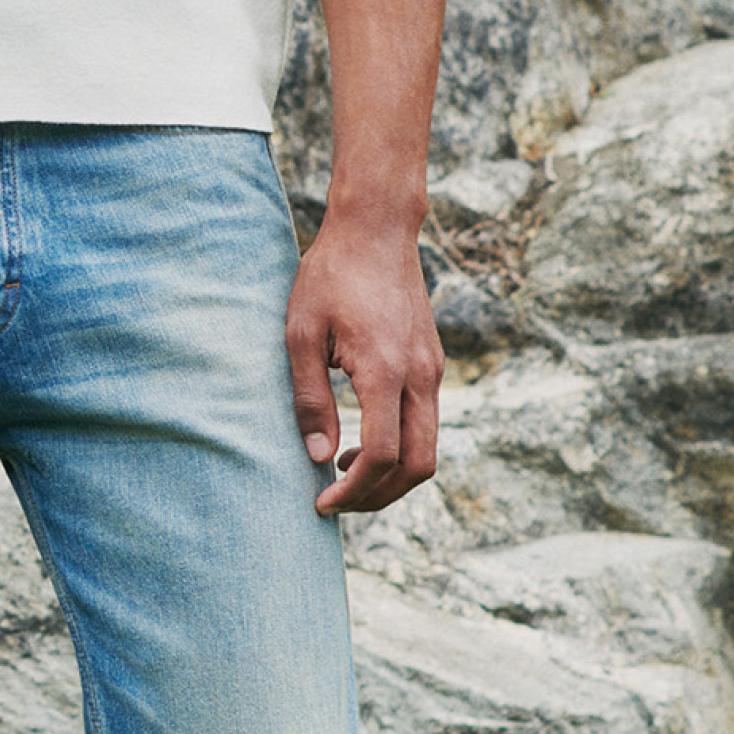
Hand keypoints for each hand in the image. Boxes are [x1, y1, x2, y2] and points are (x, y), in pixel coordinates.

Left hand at [286, 207, 441, 515]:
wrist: (375, 230)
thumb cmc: (330, 276)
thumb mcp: (301, 333)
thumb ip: (309, 398)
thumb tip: (318, 456)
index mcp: (386, 370)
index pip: (381, 455)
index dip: (352, 491)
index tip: (321, 503)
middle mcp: (420, 376)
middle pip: (418, 466)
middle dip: (379, 497)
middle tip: (336, 502)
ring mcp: (432, 371)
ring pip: (428, 450)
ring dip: (391, 476)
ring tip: (344, 474)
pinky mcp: (432, 364)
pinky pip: (426, 424)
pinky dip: (400, 448)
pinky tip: (361, 442)